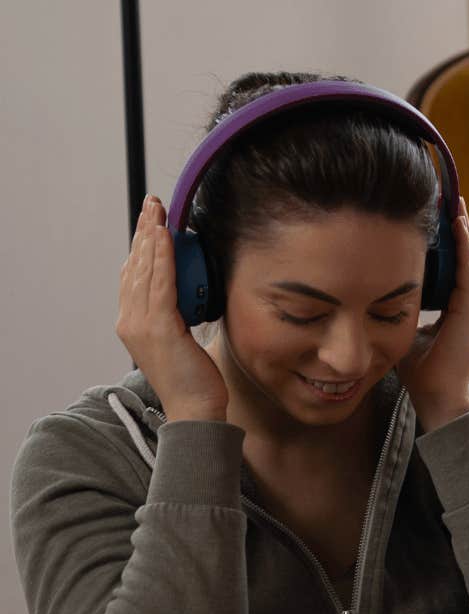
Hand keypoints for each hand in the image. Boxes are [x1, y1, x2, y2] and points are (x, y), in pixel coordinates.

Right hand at [117, 196, 226, 421]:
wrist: (194, 408)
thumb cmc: (193, 378)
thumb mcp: (181, 340)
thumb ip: (178, 318)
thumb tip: (190, 299)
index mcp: (132, 323)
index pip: (132, 276)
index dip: (139, 246)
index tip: (149, 223)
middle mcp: (130, 320)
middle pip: (134, 266)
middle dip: (143, 232)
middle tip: (151, 205)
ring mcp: (141, 324)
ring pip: (144, 270)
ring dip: (151, 237)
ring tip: (157, 212)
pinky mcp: (159, 328)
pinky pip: (160, 284)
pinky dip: (161, 258)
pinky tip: (165, 237)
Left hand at [398, 197, 468, 430]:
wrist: (438, 395)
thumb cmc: (422, 370)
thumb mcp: (406, 330)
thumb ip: (401, 310)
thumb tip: (378, 293)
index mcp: (457, 308)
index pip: (456, 266)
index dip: (451, 241)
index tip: (441, 217)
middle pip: (468, 256)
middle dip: (460, 227)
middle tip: (452, 198)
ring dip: (465, 231)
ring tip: (457, 204)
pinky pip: (468, 270)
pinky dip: (465, 246)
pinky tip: (459, 225)